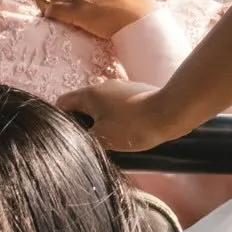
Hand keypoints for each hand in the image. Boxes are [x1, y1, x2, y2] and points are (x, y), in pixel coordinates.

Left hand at [45, 0, 158, 38]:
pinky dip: (52, 16)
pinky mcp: (76, 10)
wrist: (142, 22)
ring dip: (57, 10)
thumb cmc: (144, 12)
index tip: (79, 8)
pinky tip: (53, 23)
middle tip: (67, 17)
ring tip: (58, 22)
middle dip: (66, 3)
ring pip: (58, 0)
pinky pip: (54, 10)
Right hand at [58, 76, 178, 151]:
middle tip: (87, 145)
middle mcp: (104, 86)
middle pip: (83, 107)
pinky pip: (118, 109)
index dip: (59, 122)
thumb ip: (81, 139)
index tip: (66, 139)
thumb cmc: (133, 125)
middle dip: (82, 126)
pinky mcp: (137, 95)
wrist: (171, 112)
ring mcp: (122, 89)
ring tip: (107, 143)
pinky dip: (117, 121)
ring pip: (102, 108)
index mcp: (90, 93)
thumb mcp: (100, 138)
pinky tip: (125, 136)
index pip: (62, 104)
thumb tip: (73, 142)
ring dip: (101, 125)